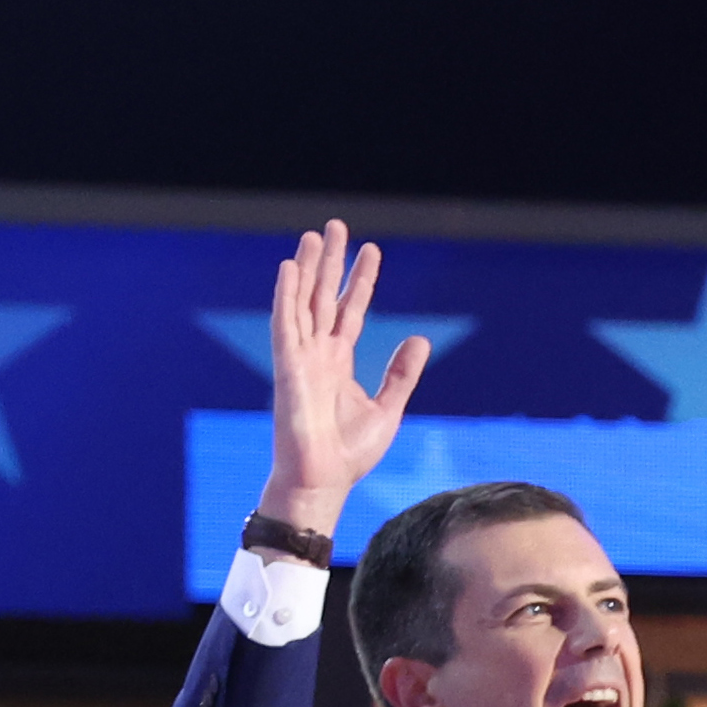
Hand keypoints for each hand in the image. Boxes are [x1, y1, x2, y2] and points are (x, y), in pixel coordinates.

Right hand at [258, 222, 431, 534]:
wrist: (323, 480)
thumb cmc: (348, 454)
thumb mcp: (387, 409)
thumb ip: (401, 374)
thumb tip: (420, 338)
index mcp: (338, 363)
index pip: (350, 311)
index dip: (360, 281)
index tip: (371, 251)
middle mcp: (317, 355)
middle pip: (324, 297)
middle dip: (331, 262)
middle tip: (336, 226)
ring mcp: (300, 359)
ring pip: (304, 302)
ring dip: (308, 269)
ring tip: (314, 236)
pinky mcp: (288, 368)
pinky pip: (286, 324)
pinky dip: (287, 296)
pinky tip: (291, 268)